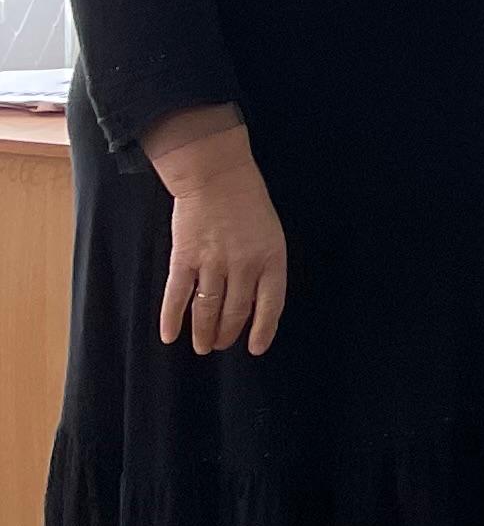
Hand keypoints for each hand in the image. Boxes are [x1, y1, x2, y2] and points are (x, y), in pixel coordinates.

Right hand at [150, 120, 288, 357]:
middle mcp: (244, 265)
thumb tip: (255, 301)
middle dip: (227, 333)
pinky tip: (170, 336)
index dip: (262, 330)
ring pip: (207, 310)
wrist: (217, 177)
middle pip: (235, 312)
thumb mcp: (270, 234)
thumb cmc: (249, 204)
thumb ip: (264, 266)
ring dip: (203, 332)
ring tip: (201, 347)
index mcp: (272, 258)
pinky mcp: (184, 260)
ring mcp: (213, 264)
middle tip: (220, 345)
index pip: (270, 305)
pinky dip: (172, 319)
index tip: (255, 348)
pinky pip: (177, 297)